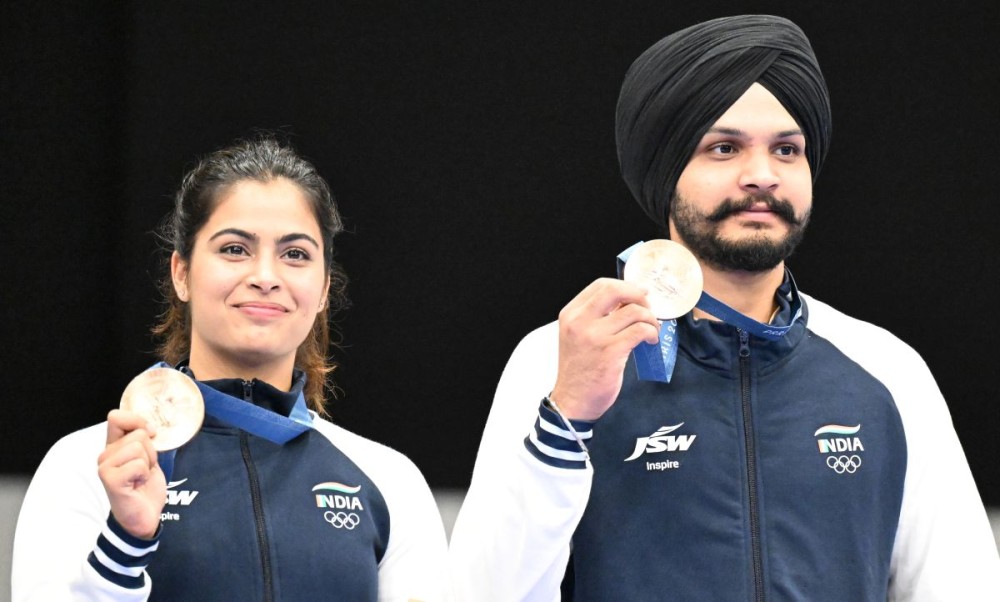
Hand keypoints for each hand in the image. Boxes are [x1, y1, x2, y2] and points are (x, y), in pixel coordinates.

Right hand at [97, 410, 165, 539]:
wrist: (144, 515)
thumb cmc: (145, 486)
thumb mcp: (148, 457)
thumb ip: (144, 440)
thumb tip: (149, 427)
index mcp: (113, 446)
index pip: (116, 417)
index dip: (137, 421)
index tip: (150, 433)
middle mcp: (105, 455)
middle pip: (138, 434)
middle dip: (150, 452)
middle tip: (144, 470)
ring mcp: (104, 467)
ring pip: (138, 448)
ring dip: (148, 463)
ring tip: (140, 477)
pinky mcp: (110, 479)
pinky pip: (138, 464)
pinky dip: (145, 474)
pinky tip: (137, 485)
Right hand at [550, 278, 659, 420]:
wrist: (573, 400)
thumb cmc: (579, 369)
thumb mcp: (577, 336)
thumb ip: (595, 317)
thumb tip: (627, 301)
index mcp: (571, 314)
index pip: (601, 285)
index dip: (625, 286)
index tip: (638, 295)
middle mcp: (580, 322)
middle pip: (615, 290)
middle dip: (638, 295)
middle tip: (647, 307)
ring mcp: (595, 337)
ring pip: (633, 311)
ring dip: (650, 318)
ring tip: (651, 330)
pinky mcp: (611, 352)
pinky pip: (640, 330)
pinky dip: (651, 332)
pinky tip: (650, 340)